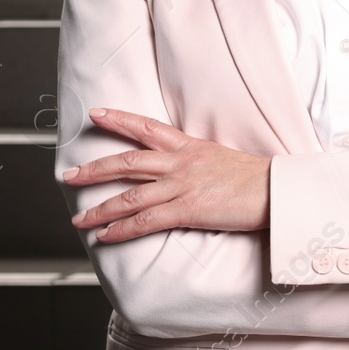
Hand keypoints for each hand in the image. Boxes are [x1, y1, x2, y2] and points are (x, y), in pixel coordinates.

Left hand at [62, 107, 270, 242]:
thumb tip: (184, 172)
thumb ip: (200, 163)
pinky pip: (147, 220)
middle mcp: (182, 163)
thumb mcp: (225, 159)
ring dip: (100, 209)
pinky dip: (122, 229)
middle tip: (70, 175)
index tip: (97, 113)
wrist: (279, 190)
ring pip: (130, 196)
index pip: (148, 129)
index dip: (120, 120)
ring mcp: (184, 186)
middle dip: (94, 169)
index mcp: (192, 147)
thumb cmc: (259, 179)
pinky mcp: (189, 209)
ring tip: (79, 219)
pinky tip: (105, 235)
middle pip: (128, 162)